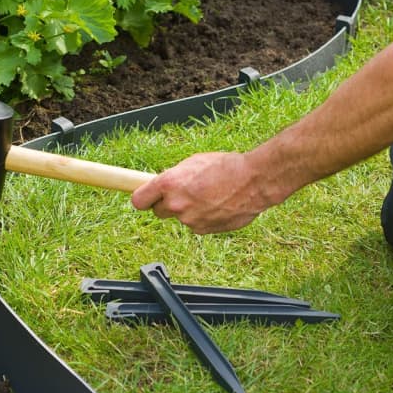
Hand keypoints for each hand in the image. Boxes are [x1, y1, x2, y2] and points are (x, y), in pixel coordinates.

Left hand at [130, 151, 269, 234]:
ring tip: (210, 195)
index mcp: (169, 183)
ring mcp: (189, 220)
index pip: (138, 200)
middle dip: (167, 204)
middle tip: (184, 193)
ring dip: (190, 210)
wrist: (254, 181)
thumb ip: (174, 177)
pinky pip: (197, 224)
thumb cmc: (226, 166)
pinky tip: (218, 205)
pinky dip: (204, 217)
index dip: (143, 198)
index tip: (145, 197)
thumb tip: (164, 186)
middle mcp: (175, 204)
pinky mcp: (203, 230)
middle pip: (158, 212)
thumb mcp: (193, 162)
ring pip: (181, 218)